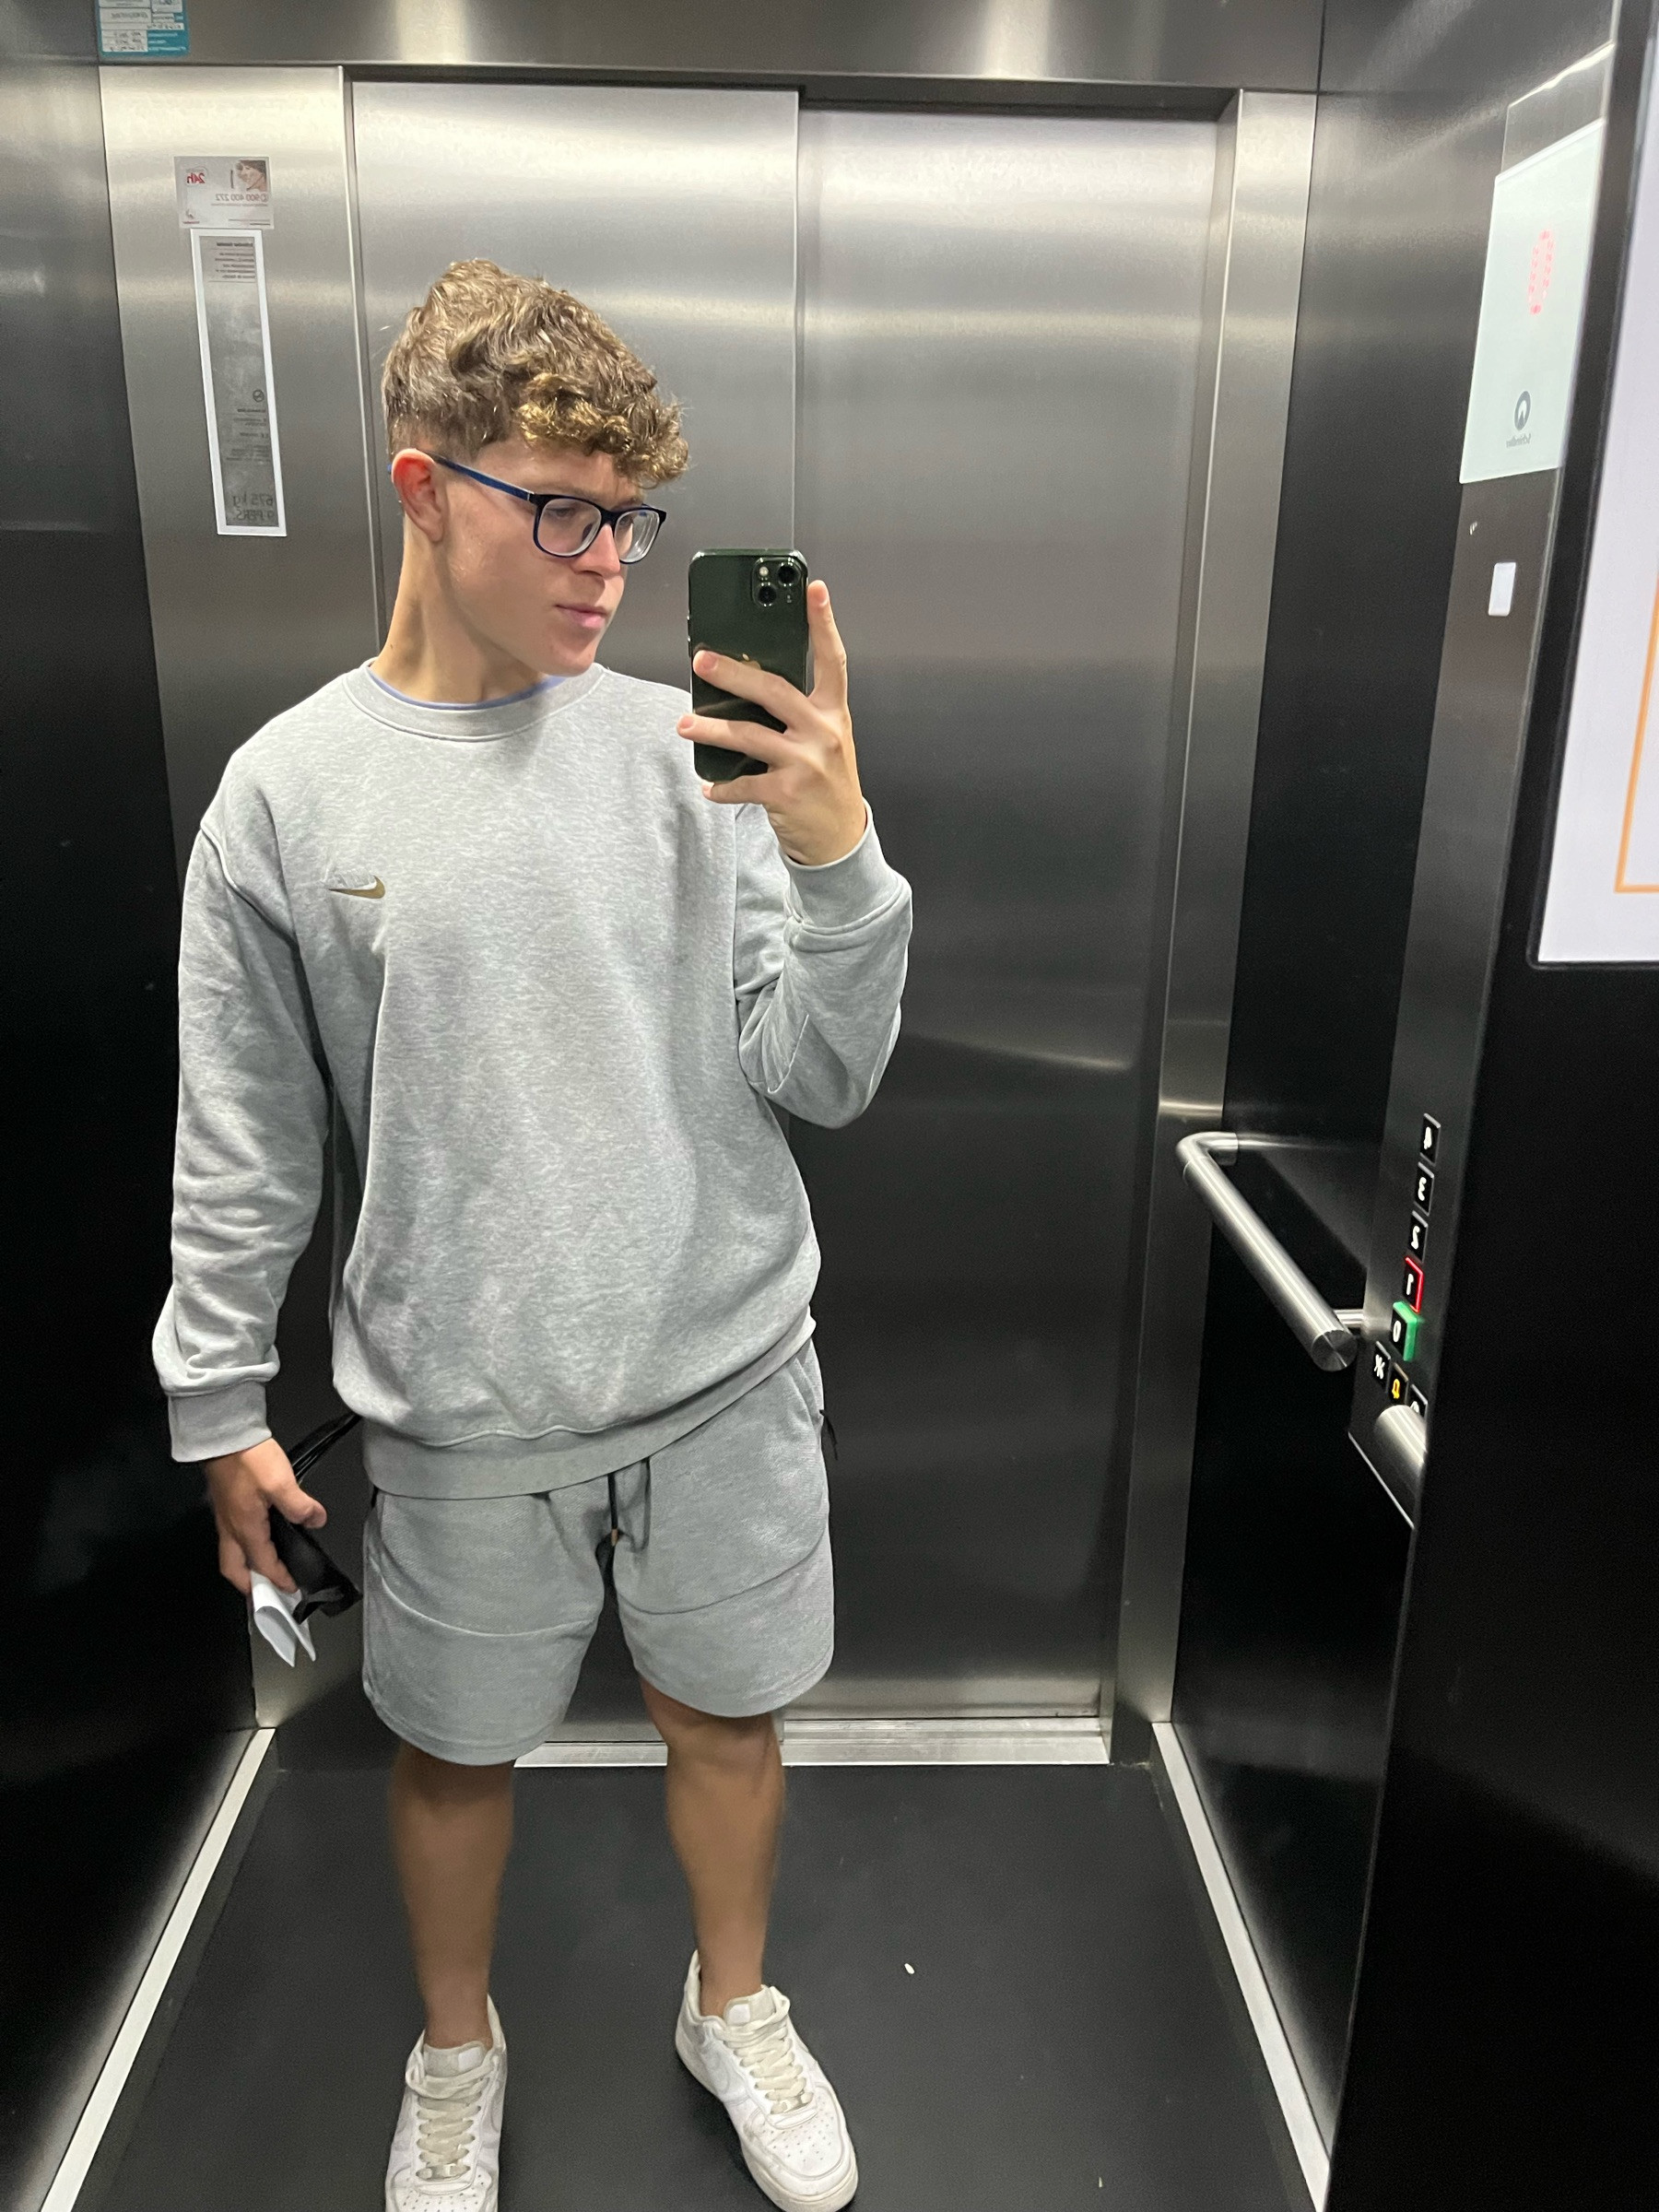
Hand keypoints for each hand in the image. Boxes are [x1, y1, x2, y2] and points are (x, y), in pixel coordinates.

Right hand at [204, 1436, 326, 1596]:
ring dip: (245, 1568)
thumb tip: (316, 1520)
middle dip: (249, 1585)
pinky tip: (258, 1538)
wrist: (223, 1434)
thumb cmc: (248, 1458)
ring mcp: (224, 1516)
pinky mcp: (225, 1504)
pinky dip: (244, 1548)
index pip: (262, 1564)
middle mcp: (230, 1527)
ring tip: (264, 1569)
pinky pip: (231, 1537)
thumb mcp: (281, 1483)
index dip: (278, 1579)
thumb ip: (300, 1506)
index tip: (291, 1588)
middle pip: (234, 1569)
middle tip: (267, 1592)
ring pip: (230, 1554)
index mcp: (245, 1528)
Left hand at [677, 579, 867, 866]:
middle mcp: (823, 732)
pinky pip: (742, 783)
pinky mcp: (787, 793)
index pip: (832, 660)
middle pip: (774, 690)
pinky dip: (721, 786)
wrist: (841, 840)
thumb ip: (799, 712)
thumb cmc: (827, 782)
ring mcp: (806, 763)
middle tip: (701, 661)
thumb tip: (748, 683)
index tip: (814, 589)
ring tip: (685, 725)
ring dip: (710, 729)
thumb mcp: (825, 740)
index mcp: (833, 712)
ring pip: (748, 735)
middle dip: (733, 673)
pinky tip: (708, 786)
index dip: (824, 623)